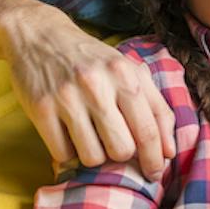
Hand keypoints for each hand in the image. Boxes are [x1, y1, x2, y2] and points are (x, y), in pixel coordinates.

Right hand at [5, 20, 174, 173]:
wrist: (40, 35)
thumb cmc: (93, 59)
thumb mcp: (129, 71)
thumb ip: (155, 107)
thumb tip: (169, 152)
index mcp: (126, 74)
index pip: (148, 130)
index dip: (155, 159)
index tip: (155, 173)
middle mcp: (97, 85)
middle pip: (122, 149)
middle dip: (122, 156)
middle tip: (115, 145)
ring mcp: (67, 97)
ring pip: (92, 157)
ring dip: (94, 156)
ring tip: (90, 137)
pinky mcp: (41, 109)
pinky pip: (63, 154)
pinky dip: (68, 153)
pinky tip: (69, 135)